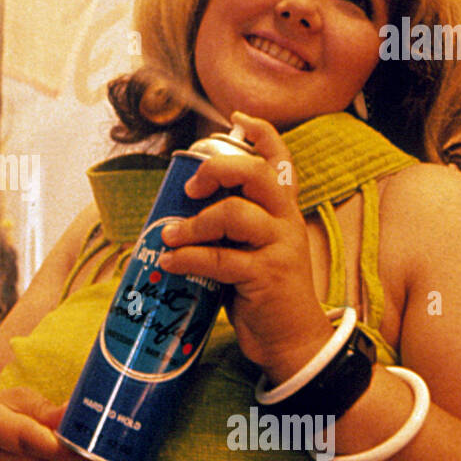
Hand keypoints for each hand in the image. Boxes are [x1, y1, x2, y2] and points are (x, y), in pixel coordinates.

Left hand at [158, 111, 333, 381]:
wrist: (292, 341)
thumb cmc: (263, 292)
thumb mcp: (252, 250)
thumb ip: (230, 227)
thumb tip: (179, 212)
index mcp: (282, 210)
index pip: (280, 160)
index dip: (261, 134)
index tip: (235, 120)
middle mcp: (285, 222)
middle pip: (256, 173)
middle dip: (217, 170)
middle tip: (191, 188)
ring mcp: (278, 248)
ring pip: (235, 214)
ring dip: (193, 223)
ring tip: (169, 236)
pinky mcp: (266, 277)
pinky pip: (221, 259)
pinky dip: (189, 257)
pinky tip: (171, 262)